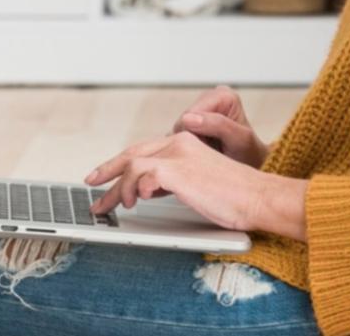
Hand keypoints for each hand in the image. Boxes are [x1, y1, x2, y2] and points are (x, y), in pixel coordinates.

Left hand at [83, 130, 267, 231]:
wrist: (258, 196)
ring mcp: (179, 155)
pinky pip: (142, 176)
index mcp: (186, 143)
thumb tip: (147, 189)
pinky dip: (133, 189)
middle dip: (108, 170)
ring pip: (133, 166)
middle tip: (90, 184)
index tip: (105, 177)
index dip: (121, 164)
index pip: (144, 150)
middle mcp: (180, 143)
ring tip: (114, 207)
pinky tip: (135, 201)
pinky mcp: (178, 170)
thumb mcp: (198, 184)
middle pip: (132, 153)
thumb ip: (173, 180)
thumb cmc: (235, 195)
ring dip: (118, 189)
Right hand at [170, 84, 270, 168]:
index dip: (194, 135)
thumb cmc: (249, 152)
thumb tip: (187, 118)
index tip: (209, 150)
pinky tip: (201, 152)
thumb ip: (218, 125)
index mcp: (222, 95)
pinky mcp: (190, 123)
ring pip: (177, 130)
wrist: (250, 164)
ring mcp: (199, 110)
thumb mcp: (241, 140)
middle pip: (182, 121)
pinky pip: (177, 136)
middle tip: (208, 153)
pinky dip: (186, 147)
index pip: (190, 114)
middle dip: (191, 140)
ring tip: (207, 153)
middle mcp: (208, 98)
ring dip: (189, 145)